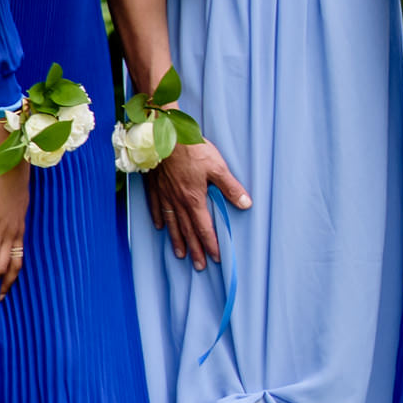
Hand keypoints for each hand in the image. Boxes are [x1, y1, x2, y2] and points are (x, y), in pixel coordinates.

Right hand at [142, 136, 251, 261]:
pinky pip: (156, 207)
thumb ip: (231, 188)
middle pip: (187, 231)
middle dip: (195, 250)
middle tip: (199, 266)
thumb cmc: (192, 149)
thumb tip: (246, 204)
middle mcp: (178, 201)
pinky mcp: (155, 187)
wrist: (164, 136)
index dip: (211, 244)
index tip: (216, 257)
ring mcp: (164, 195)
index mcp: (194, 199)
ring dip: (177, 240)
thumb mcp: (218, 167)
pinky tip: (160, 227)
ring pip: (171, 224)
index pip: (204, 228)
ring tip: (180, 255)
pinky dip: (159, 218)